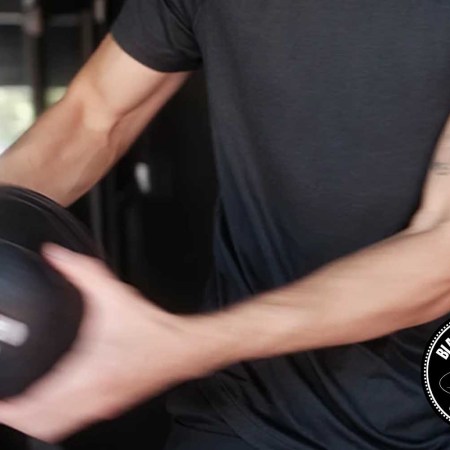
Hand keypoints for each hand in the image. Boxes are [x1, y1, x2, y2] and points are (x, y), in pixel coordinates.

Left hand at [0, 245, 213, 442]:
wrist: (184, 348)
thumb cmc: (154, 329)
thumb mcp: (115, 296)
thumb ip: (82, 272)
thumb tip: (55, 256)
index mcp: (90, 374)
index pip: (37, 406)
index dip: (9, 410)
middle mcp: (94, 398)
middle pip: (42, 426)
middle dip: (16, 419)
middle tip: (2, 404)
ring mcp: (102, 406)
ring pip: (56, 429)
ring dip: (34, 422)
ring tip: (17, 409)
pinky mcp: (110, 405)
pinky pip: (72, 424)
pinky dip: (52, 421)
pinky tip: (50, 408)